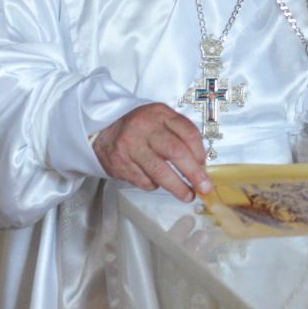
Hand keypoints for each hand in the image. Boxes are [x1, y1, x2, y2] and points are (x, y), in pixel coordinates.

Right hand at [92, 103, 212, 202]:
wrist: (103, 131)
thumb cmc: (138, 127)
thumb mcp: (159, 119)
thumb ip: (179, 134)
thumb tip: (200, 163)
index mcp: (159, 114)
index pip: (187, 132)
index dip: (200, 152)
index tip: (204, 165)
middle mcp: (144, 127)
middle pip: (175, 152)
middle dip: (194, 173)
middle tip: (204, 187)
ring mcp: (131, 146)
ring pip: (160, 171)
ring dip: (177, 187)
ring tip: (188, 195)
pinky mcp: (121, 163)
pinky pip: (145, 180)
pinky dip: (155, 185)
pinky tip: (157, 181)